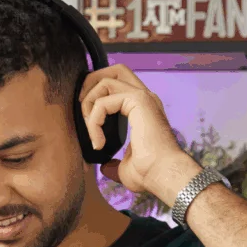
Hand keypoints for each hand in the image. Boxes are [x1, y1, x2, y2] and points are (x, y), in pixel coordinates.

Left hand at [79, 64, 198, 202]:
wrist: (164, 175)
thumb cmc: (150, 174)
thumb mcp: (125, 168)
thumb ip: (113, 163)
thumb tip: (105, 168)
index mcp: (142, 109)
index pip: (118, 84)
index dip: (97, 95)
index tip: (88, 123)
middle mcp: (144, 98)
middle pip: (114, 70)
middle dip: (91, 83)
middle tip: (82, 110)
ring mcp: (143, 97)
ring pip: (105, 81)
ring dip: (89, 103)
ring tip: (89, 130)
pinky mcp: (138, 101)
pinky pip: (103, 102)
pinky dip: (94, 121)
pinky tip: (98, 143)